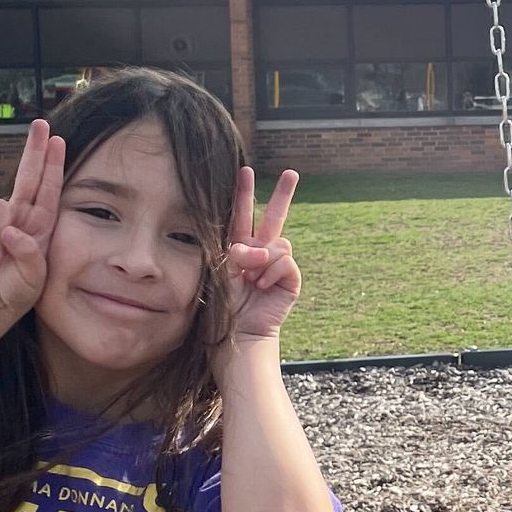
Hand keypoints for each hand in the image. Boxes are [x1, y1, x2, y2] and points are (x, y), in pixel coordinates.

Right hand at [0, 118, 64, 327]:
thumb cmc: (15, 291)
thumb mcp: (33, 278)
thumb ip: (28, 254)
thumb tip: (12, 230)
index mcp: (39, 225)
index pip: (48, 190)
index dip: (52, 165)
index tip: (57, 140)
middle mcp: (18, 217)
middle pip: (27, 176)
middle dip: (34, 150)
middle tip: (40, 124)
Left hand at [226, 167, 301, 343]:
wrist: (237, 340)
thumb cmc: (221, 313)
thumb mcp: (220, 277)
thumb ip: (236, 255)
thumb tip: (258, 248)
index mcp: (238, 252)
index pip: (241, 217)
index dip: (243, 194)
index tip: (245, 170)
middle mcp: (260, 256)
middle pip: (274, 219)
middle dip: (283, 195)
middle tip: (291, 173)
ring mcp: (276, 268)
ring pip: (278, 242)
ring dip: (261, 258)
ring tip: (250, 279)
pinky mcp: (290, 281)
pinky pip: (285, 261)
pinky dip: (272, 272)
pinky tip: (262, 286)